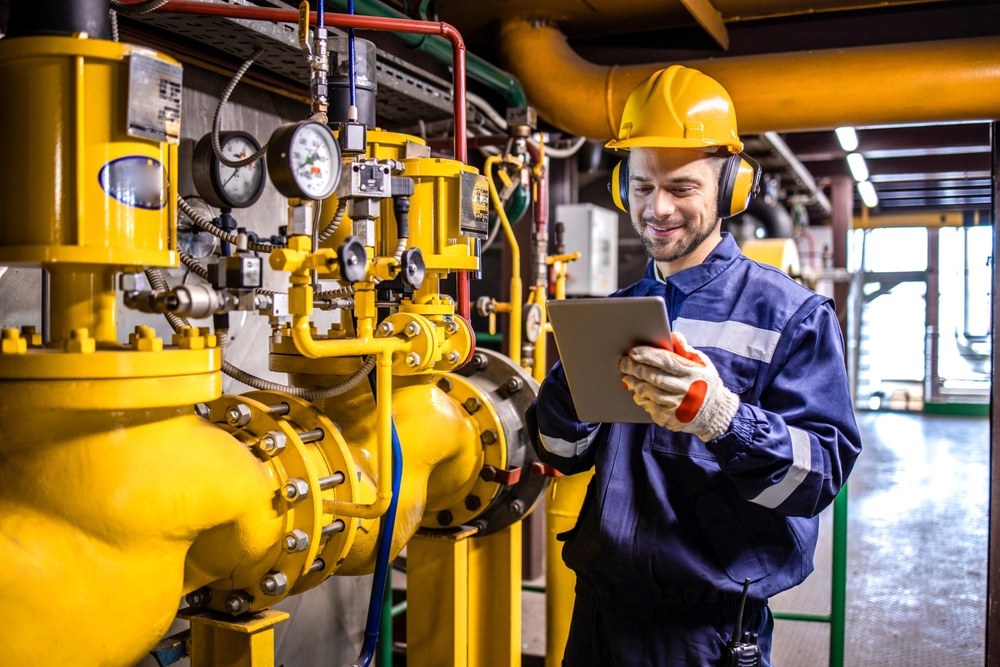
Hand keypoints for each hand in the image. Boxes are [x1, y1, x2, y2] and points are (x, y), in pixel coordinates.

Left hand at [619, 332, 739, 441]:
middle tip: (623, 363)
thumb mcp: (702, 364)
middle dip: (635, 368)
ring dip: (635, 384)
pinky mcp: (672, 419)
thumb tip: (673, 336)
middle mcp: (685, 389)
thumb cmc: (706, 384)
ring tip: (627, 377)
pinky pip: (651, 407)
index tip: (632, 352)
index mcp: (691, 372)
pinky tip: (637, 393)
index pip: (665, 361)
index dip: (646, 355)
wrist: (716, 414)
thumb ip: (686, 350)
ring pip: (650, 392)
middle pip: (653, 376)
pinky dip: (642, 399)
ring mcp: (678, 406)